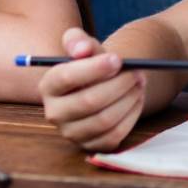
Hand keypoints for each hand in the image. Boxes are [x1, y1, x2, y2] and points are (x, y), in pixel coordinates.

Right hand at [37, 27, 147, 151]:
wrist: (102, 85)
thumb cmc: (92, 64)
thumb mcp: (84, 47)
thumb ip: (79, 41)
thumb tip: (83, 49)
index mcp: (48, 85)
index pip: (66, 77)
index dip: (94, 68)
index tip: (118, 59)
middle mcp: (54, 112)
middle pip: (88, 101)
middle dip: (118, 85)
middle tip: (137, 72)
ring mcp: (71, 133)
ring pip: (104, 120)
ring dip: (128, 100)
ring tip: (139, 83)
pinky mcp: (90, 146)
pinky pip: (115, 135)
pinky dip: (131, 116)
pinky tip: (136, 99)